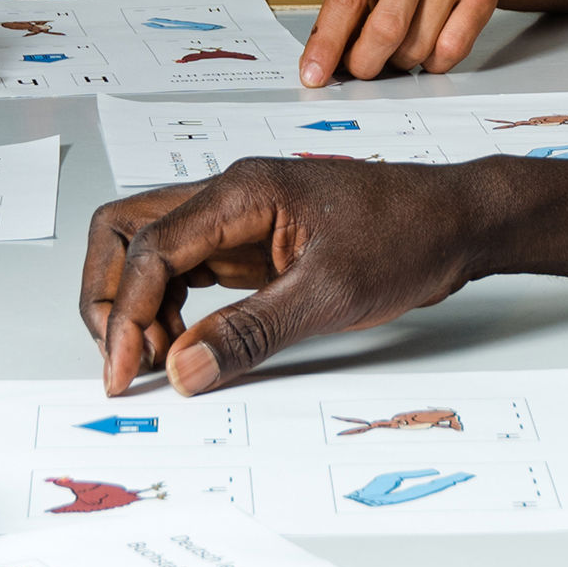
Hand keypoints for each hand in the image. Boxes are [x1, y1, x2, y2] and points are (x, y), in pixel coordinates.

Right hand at [81, 159, 493, 397]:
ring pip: (151, 248)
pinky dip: (172, 306)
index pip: (150, 250)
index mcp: (240, 193)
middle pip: (126, 231)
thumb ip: (249, 333)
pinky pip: (188, 267)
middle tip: (125, 360)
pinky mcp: (254, 242)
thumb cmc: (408, 235)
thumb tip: (182, 369)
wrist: (458, 221)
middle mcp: (228, 196)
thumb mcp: (329, 295)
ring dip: (139, 303)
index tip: (123, 374)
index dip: (124, 315)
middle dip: (109, 296)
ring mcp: (238, 218)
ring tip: (161, 362)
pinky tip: (188, 344)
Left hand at [301, 0, 510, 84]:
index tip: (314, 74)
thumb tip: (322, 56)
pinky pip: (451, 52)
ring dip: (401, 62)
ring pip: (418, 48)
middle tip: (361, 67)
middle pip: (385, 30)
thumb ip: (342, 5)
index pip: (345, 1)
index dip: (327, 44)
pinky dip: (433, 62)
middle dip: (366, 63)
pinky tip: (429, 44)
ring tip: (401, 43)